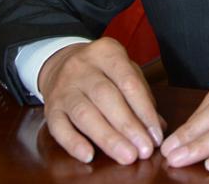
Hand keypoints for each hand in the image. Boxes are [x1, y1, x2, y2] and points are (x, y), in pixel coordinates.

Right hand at [38, 37, 165, 164]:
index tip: (156, 135)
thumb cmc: (102, 70)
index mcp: (107, 52)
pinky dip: (73, 143)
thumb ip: (141, 94)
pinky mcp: (50, 108)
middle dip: (128, 127)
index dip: (144, 110)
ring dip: (107, 138)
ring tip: (126, 156)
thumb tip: (158, 127)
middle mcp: (82, 67)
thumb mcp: (124, 70)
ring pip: (84, 114)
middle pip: (107, 97)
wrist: (61, 62)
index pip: (129, 82)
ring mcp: (63, 87)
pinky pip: (59, 127)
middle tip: (144, 150)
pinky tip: (89, 156)